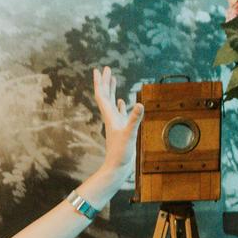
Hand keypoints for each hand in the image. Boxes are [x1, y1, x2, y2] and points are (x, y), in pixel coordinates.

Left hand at [93, 66, 142, 183]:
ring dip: (112, 90)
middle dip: (106, 81)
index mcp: (110, 117)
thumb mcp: (129, 135)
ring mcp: (116, 123)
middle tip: (106, 68)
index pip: (102, 96)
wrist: (117, 168)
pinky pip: (120, 114)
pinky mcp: (122, 130)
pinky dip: (120, 105)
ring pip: (112, 103)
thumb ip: (134, 120)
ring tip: (113, 79)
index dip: (100, 82)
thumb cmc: (120, 154)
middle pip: (106, 96)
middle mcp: (111, 118)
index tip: (98, 70)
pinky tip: (122, 102)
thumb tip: (139, 104)